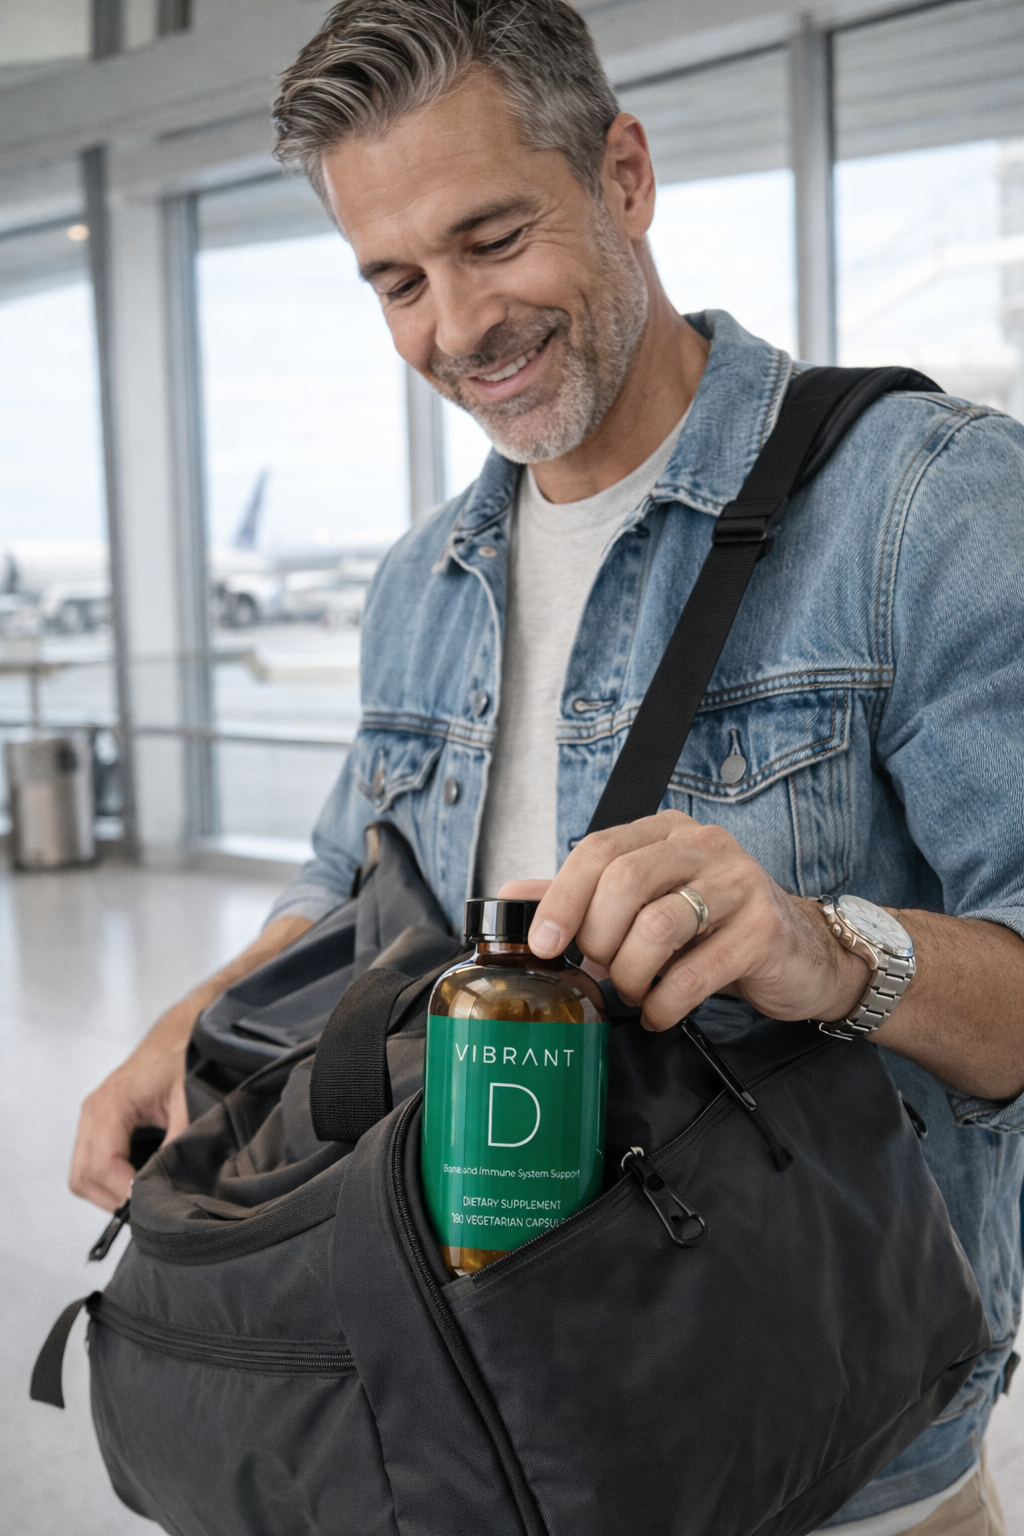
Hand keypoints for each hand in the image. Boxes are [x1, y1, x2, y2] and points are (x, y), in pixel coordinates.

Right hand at [69, 913, 314, 1210]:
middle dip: (113, 1198)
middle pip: (83, 1177)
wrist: (185, 1028)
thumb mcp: (190, 1098)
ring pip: (83, 1175)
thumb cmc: (188, 1055)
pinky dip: (109, 1180)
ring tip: (146, 1194)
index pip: (100, 1166)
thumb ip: (180, 1139)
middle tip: (148, 1206)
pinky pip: (91, 1163)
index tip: (151, 1202)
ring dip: (110, 1192)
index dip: (124, 1192)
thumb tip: (173, 1182)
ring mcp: (93, 1117)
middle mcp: (94, 1111)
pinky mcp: (100, 1122)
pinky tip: (139, 1179)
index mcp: (112, 1102)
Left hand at [520, 810, 869, 1029]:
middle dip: (599, 940)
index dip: (563, 899)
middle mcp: (705, 845)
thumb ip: (581, 897)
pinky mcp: (763, 930)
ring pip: (658, 926)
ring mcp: (739, 883)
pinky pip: (696, 972)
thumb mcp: (645, 904)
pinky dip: (665, 1003)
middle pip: (624, 882)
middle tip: (600, 972)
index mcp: (665, 831)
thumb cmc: (710, 928)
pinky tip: (660, 1012)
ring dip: (632, 974)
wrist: (797, 954)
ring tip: (633, 993)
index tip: (544, 945)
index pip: (599, 850)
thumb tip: (509, 897)